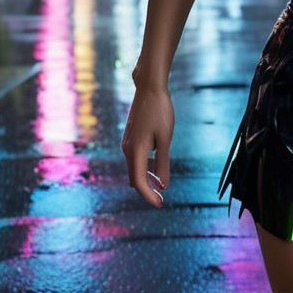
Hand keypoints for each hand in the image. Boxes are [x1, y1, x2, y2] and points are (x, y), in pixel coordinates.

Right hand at [121, 84, 174, 206]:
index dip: (149, 196)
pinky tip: (155, 167)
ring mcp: (127, 143)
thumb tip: (162, 186)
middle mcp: (127, 149)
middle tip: (161, 200)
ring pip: (135, 168)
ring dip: (146, 179)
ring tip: (160, 186)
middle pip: (135, 178)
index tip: (160, 204)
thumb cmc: (160, 111)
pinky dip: (144, 167)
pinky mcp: (130, 137)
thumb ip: (163, 163)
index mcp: (135, 151)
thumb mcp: (165, 139)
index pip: (139, 182)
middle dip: (147, 190)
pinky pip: (136, 159)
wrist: (149, 88)